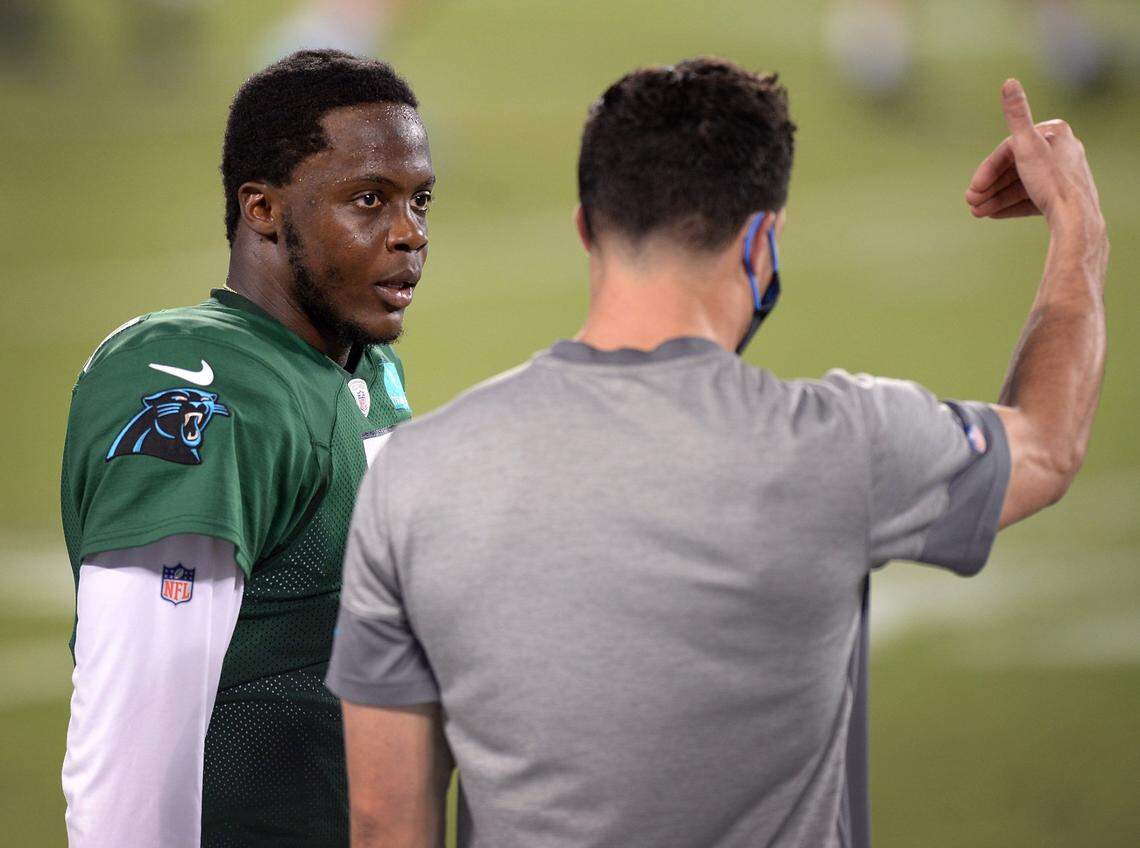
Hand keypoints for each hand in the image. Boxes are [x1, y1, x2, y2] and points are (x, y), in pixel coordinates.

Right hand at [965, 79, 1102, 228]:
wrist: (1075, 217)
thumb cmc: (1050, 181)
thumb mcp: (1025, 146)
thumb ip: (1016, 114)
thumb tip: (1009, 81)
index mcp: (1055, 132)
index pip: (1011, 148)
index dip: (988, 168)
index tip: (973, 188)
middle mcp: (1063, 150)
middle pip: (1016, 168)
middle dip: (990, 187)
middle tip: (971, 202)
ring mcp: (1064, 174)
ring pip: (1022, 185)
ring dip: (996, 198)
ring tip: (978, 212)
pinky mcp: (1064, 196)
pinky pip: (1032, 198)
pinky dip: (1012, 205)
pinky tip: (994, 214)